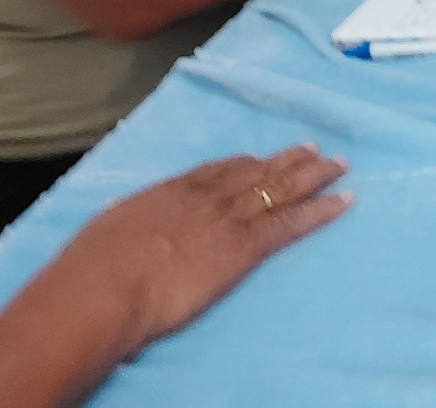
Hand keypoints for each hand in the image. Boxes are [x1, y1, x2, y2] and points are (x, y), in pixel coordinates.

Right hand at [79, 146, 349, 356]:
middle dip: (287, 161)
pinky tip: (344, 201)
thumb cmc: (91, 269)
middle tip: (314, 149)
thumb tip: (115, 214)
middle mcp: (205, 198)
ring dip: (314, 176)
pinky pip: (292, 222)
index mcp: (170, 193)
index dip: (243, 164)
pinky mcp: (245, 247)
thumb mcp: (104, 231)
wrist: (104, 287)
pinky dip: (322, 209)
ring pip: (282, 189)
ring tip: (338, 165)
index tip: (260, 157)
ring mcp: (228, 219)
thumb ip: (120, 220)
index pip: (216, 172)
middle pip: (257, 173)